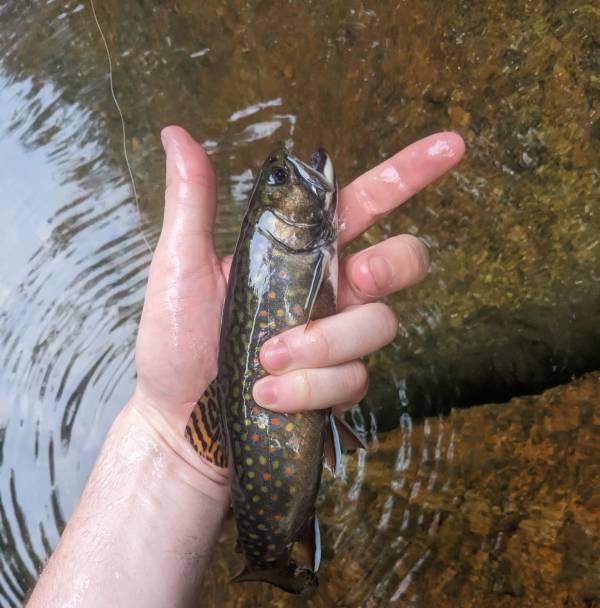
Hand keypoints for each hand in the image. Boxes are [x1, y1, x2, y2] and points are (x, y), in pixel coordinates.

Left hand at [134, 126, 464, 479]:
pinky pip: (353, 378)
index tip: (451, 146)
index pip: (365, 204)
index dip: (409, 174)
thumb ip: (193, 204)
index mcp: (300, 251)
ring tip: (265, 363)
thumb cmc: (175, 344)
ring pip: (379, 325)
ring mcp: (338, 341)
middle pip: (404, 261)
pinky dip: (309, 388)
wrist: (178, 424)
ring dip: (322, 345)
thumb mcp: (180, 267)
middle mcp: (329, 290)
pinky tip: (269, 396)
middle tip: (358, 276)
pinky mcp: (337, 386)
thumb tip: (177, 135)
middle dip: (393, 264)